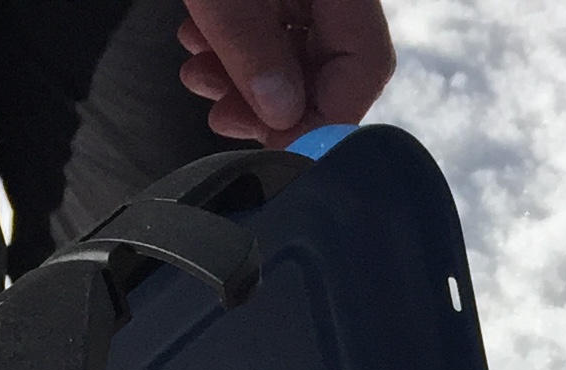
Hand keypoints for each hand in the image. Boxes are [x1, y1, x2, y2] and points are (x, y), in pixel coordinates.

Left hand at [176, 0, 391, 144]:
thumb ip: (252, 48)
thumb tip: (281, 114)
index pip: (364, 67)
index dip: (324, 119)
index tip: (281, 146)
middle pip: (331, 67)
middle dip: (271, 103)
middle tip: (227, 117)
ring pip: (295, 52)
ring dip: (243, 80)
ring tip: (201, 77)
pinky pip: (272, 27)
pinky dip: (237, 49)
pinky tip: (202, 46)